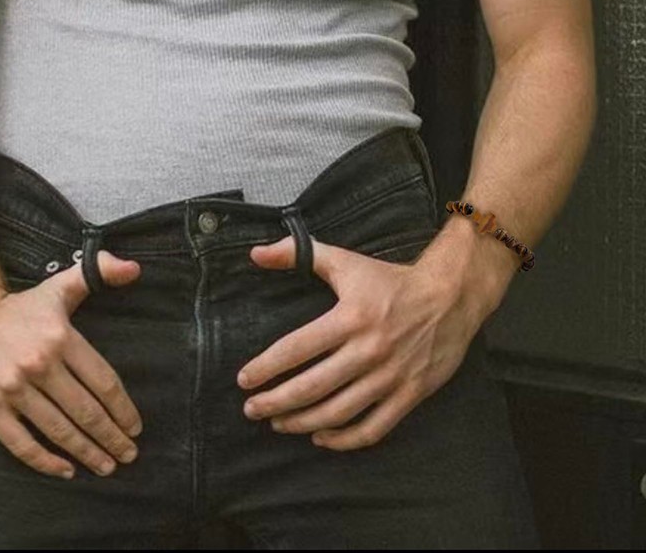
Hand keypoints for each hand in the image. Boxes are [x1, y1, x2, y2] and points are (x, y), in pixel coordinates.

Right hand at [0, 251, 143, 478]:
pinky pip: (21, 443)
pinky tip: (66, 470)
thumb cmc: (19, 305)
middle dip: (111, 437)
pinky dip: (46, 461)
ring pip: (59, 430)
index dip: (123, 409)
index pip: (103, 382)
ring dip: (87, 452)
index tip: (135, 427)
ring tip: (106, 465)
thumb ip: (99, 273)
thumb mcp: (60, 285)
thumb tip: (134, 268)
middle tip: (129, 454)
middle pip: (86, 411)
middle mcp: (39, 364)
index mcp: (61, 338)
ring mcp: (12, 389)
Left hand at [237, 235, 484, 450]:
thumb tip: (256, 254)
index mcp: (349, 318)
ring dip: (302, 422)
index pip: (297, 348)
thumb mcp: (345, 262)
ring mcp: (390, 376)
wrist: (450, 297)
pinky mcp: (410, 394)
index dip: (266, 367)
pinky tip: (321, 438)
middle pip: (313, 387)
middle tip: (252, 410)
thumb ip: (298, 254)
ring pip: (338, 411)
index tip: (244, 380)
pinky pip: (374, 428)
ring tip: (278, 423)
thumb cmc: (390, 280)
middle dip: (276, 402)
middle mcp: (368, 350)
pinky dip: (345, 439)